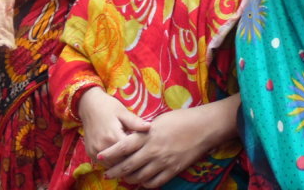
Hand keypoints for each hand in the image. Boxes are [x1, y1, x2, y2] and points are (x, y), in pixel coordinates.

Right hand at [78, 87, 148, 163]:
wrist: (88, 105)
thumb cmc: (108, 106)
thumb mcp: (123, 112)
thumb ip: (135, 122)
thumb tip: (150, 127)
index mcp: (112, 136)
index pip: (129, 153)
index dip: (139, 155)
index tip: (148, 154)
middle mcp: (102, 147)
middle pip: (121, 162)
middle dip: (132, 162)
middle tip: (143, 160)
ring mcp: (94, 151)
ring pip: (112, 166)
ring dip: (122, 165)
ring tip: (133, 162)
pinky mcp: (90, 153)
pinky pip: (104, 164)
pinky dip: (113, 163)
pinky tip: (121, 159)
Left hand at [100, 108, 214, 186]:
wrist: (204, 128)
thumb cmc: (182, 119)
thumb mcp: (159, 121)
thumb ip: (145, 131)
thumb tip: (134, 137)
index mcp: (149, 135)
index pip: (124, 146)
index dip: (111, 153)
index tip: (100, 157)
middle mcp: (153, 150)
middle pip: (129, 165)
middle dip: (115, 171)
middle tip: (107, 174)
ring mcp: (163, 162)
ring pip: (140, 177)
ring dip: (129, 179)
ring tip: (123, 179)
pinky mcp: (173, 171)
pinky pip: (155, 183)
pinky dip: (145, 184)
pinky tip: (141, 183)